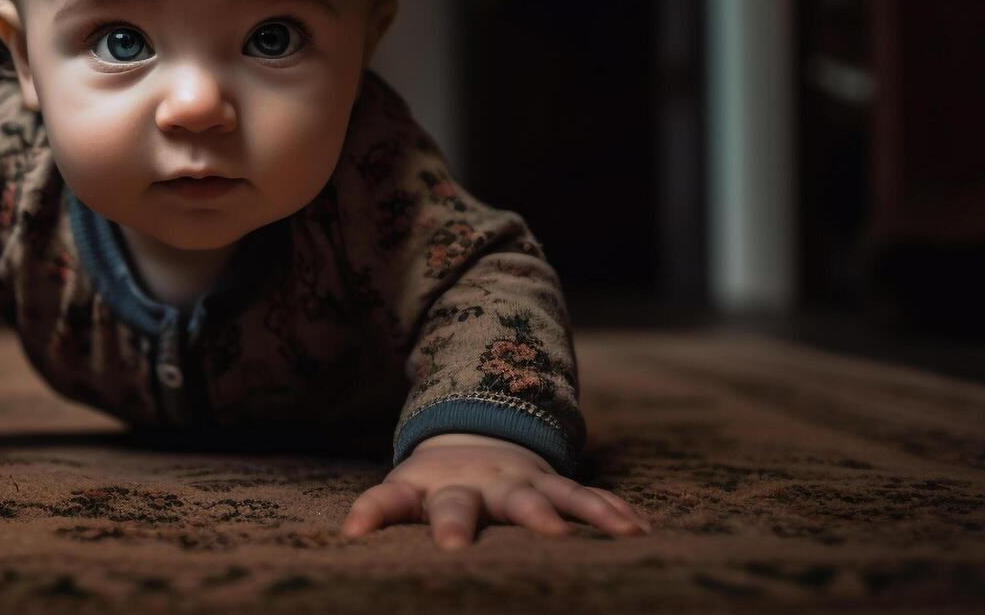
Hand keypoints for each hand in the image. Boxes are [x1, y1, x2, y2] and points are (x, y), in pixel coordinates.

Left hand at [342, 433, 652, 548]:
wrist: (477, 437)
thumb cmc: (434, 487)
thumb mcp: (402, 495)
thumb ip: (379, 512)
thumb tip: (346, 537)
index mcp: (423, 490)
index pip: (388, 500)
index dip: (371, 514)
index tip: (354, 533)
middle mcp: (470, 484)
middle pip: (463, 504)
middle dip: (463, 526)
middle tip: (458, 549)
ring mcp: (514, 481)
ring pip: (539, 498)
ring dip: (562, 516)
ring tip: (581, 537)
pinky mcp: (551, 484)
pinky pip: (584, 498)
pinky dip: (608, 513)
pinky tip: (637, 530)